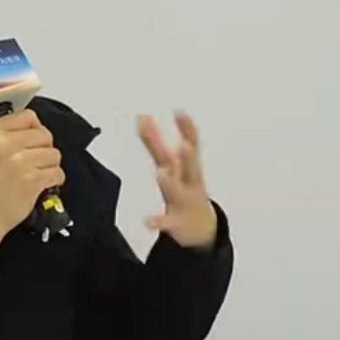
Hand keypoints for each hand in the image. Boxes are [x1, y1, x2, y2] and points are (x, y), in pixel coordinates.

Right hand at [0, 109, 64, 272]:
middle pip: (45, 134)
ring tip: (33, 175)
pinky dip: (54, 181)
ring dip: (49, 166)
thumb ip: (9, 135)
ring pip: (54, 154)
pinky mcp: (32, 180)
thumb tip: (37, 127)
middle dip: (44, 150)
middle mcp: (5, 143)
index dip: (35, 130)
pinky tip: (39, 186)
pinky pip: (57, 173)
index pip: (28, 116)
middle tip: (33, 163)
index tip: (31, 142)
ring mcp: (19, 162)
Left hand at [138, 111, 217, 249]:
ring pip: (177, 191)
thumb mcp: (169, 163)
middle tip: (184, 145)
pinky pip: (166, 221)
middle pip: (190, 167)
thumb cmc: (183, 187)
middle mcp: (189, 182)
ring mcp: (184, 202)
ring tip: (161, 173)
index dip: (187, 129)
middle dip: (187, 156)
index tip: (180, 113)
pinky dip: (158, 221)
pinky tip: (148, 222)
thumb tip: (141, 115)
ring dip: (169, 182)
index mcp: (187, 167)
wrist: (199, 227)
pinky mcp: (175, 221)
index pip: (192, 144)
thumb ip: (153, 142)